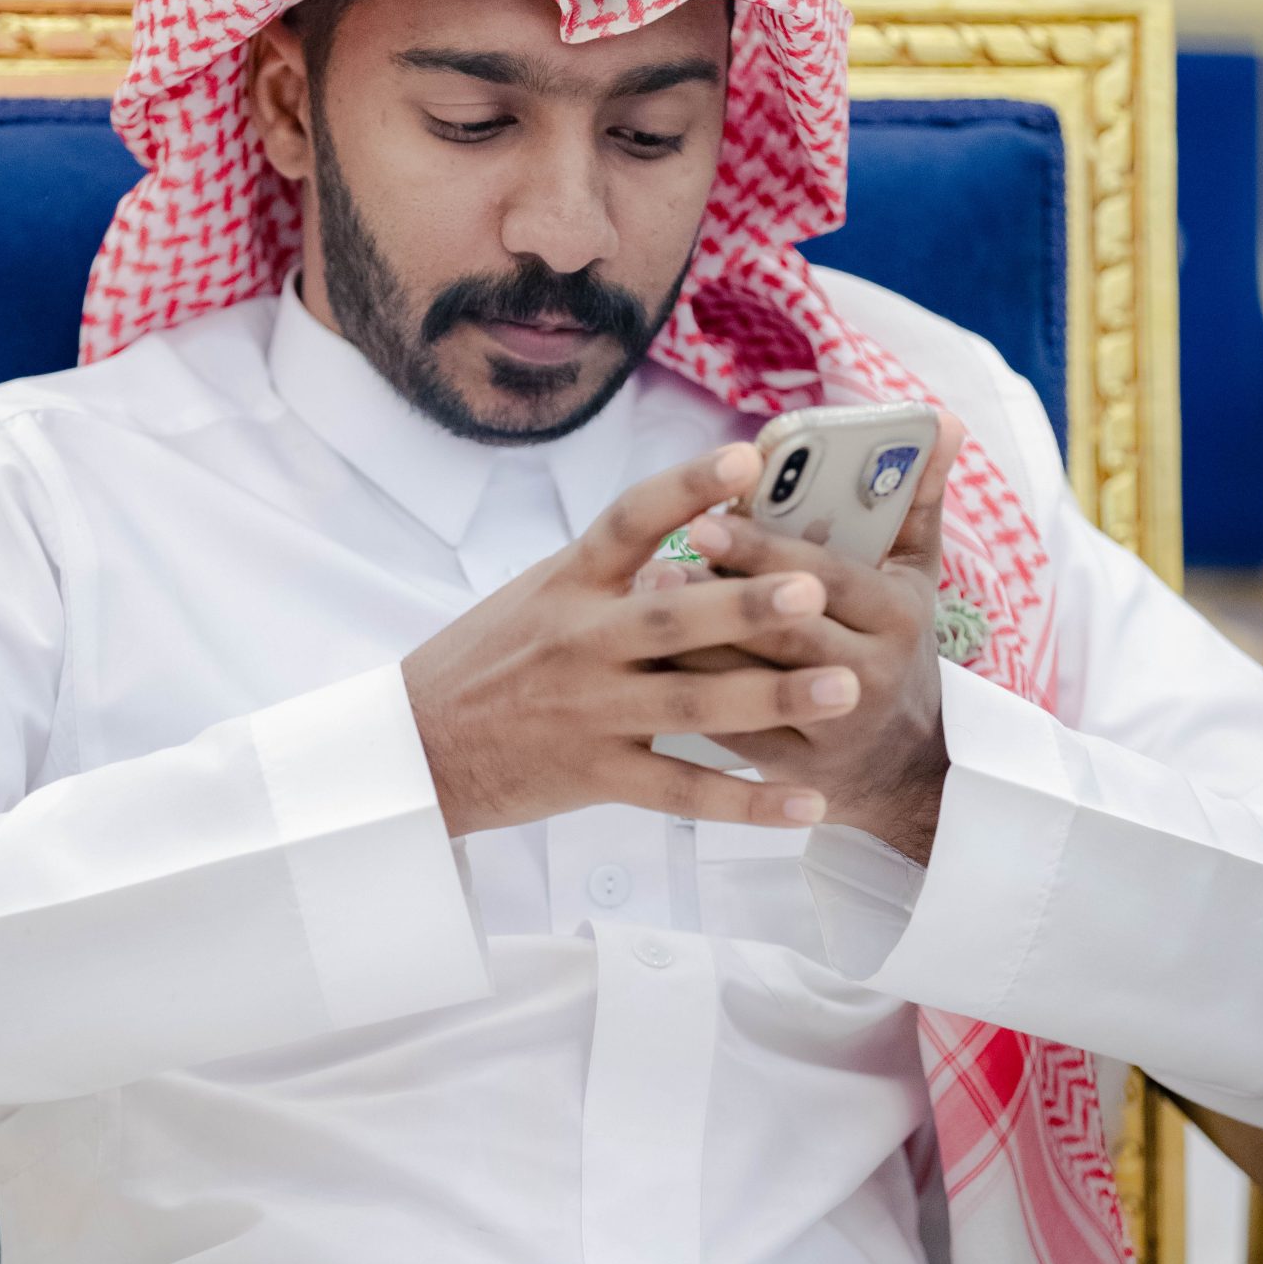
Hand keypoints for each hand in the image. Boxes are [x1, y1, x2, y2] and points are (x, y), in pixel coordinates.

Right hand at [402, 443, 871, 837]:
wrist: (417, 747)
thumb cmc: (490, 660)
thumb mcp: (540, 595)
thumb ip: (616, 573)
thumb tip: (706, 538)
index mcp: (570, 582)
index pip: (629, 519)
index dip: (687, 486)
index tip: (747, 459)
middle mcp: (581, 640)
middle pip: (672, 617)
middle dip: (744, 604)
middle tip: (814, 589)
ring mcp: (589, 711)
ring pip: (693, 703)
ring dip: (772, 697)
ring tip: (845, 687)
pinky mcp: (594, 775)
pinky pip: (682, 790)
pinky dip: (746, 802)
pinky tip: (804, 804)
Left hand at [654, 415, 961, 864]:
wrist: (905, 765)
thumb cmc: (896, 644)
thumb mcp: (916, 576)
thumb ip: (919, 498)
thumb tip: (945, 419)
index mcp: (897, 616)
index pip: (827, 576)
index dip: (766, 550)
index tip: (705, 520)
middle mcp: (869, 674)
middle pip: (783, 631)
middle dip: (718, 597)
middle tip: (655, 564)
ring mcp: (828, 727)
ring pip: (747, 682)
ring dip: (690, 646)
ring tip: (639, 607)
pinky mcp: (791, 765)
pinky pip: (730, 732)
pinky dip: (687, 699)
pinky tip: (644, 665)